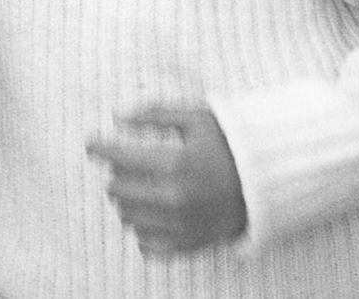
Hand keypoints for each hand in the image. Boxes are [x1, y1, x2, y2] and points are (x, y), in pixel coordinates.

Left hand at [88, 103, 245, 255]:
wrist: (266, 182)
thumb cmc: (231, 145)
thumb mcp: (199, 117)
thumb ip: (157, 113)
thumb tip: (118, 115)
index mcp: (176, 162)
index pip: (119, 156)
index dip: (100, 146)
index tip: (92, 142)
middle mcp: (174, 197)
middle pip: (117, 189)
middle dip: (118, 172)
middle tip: (130, 162)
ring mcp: (179, 225)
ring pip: (127, 216)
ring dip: (129, 199)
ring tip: (147, 185)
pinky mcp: (185, 245)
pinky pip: (144, 244)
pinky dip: (144, 228)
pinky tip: (156, 211)